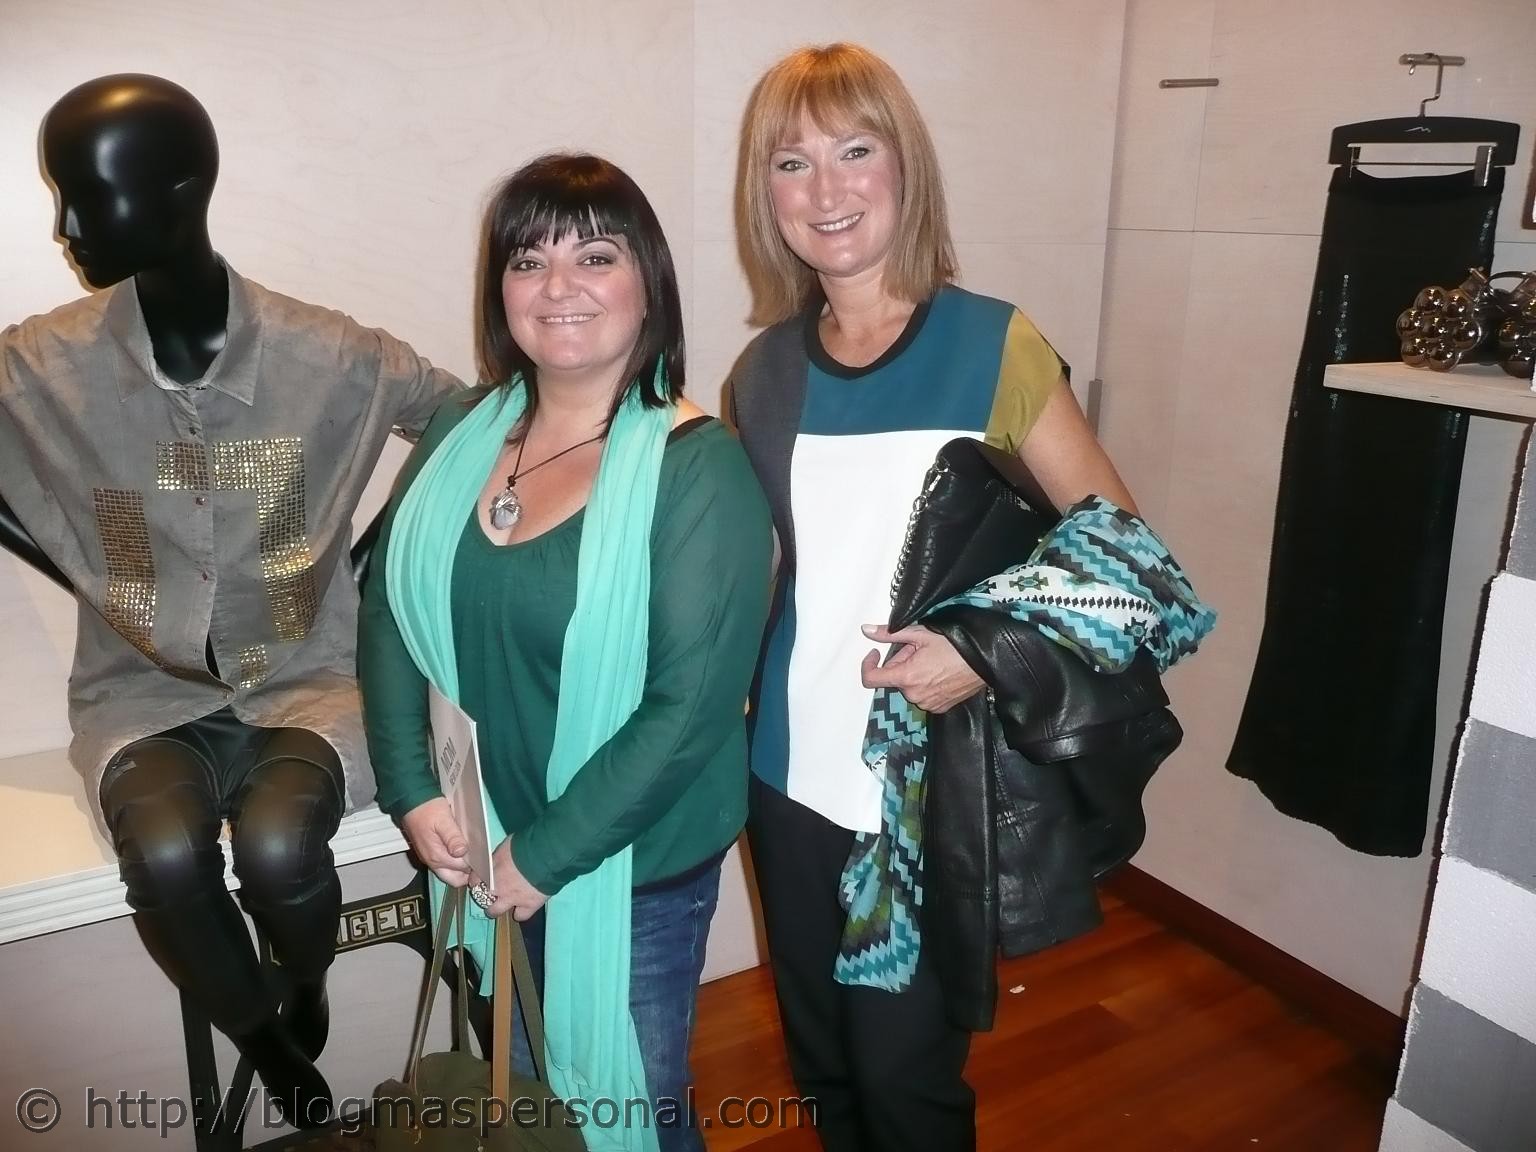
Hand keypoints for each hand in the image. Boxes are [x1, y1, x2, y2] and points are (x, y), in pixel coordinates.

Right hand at [400, 797, 472, 886]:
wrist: (411, 802)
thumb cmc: (427, 809)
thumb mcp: (444, 820)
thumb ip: (453, 837)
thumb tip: (462, 852)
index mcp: (437, 856)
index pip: (462, 870)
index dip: (475, 866)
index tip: (485, 858)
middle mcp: (432, 861)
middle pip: (454, 879)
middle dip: (468, 874)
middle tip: (480, 861)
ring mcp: (430, 858)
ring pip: (449, 873)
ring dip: (461, 869)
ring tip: (473, 855)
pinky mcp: (429, 853)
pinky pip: (444, 865)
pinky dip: (454, 863)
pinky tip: (462, 851)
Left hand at [478, 837, 549, 922]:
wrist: (544, 855)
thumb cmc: (525, 845)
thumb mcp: (506, 846)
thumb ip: (500, 856)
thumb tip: (501, 857)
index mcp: (490, 870)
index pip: (475, 879)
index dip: (476, 881)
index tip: (478, 881)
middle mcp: (496, 887)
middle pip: (481, 898)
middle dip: (484, 897)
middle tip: (490, 894)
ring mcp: (511, 898)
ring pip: (495, 911)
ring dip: (496, 909)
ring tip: (501, 907)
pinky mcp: (528, 905)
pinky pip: (521, 916)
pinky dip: (521, 913)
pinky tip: (523, 909)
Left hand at [860, 624, 985, 713]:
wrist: (985, 661)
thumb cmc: (955, 645)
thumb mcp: (920, 633)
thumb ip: (889, 633)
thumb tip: (866, 630)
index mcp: (906, 677)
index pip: (871, 678)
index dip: (868, 664)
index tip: (875, 653)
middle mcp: (914, 695)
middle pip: (895, 678)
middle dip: (901, 663)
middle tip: (920, 650)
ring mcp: (927, 704)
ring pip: (909, 687)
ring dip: (913, 674)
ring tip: (933, 660)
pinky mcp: (939, 708)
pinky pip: (923, 696)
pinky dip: (925, 684)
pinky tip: (940, 672)